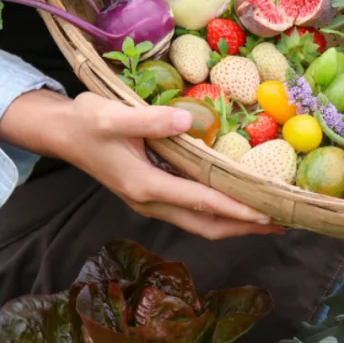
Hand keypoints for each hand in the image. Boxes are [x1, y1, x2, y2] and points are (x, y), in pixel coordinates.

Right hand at [0, 89, 285, 240]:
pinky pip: (191, 209)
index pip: (201, 203)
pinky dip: (217, 209)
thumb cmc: (87, 121)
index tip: (268, 214)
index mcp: (146, 186)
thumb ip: (150, 121)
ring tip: (267, 217)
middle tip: (282, 223)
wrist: (61, 132)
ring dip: (233, 222)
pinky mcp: (151, 191)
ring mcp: (150, 200)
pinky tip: (235, 198)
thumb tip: (189, 122)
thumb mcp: (113, 115)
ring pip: (199, 221)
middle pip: (205, 224)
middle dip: (244, 227)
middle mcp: (150, 201)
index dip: (236, 210)